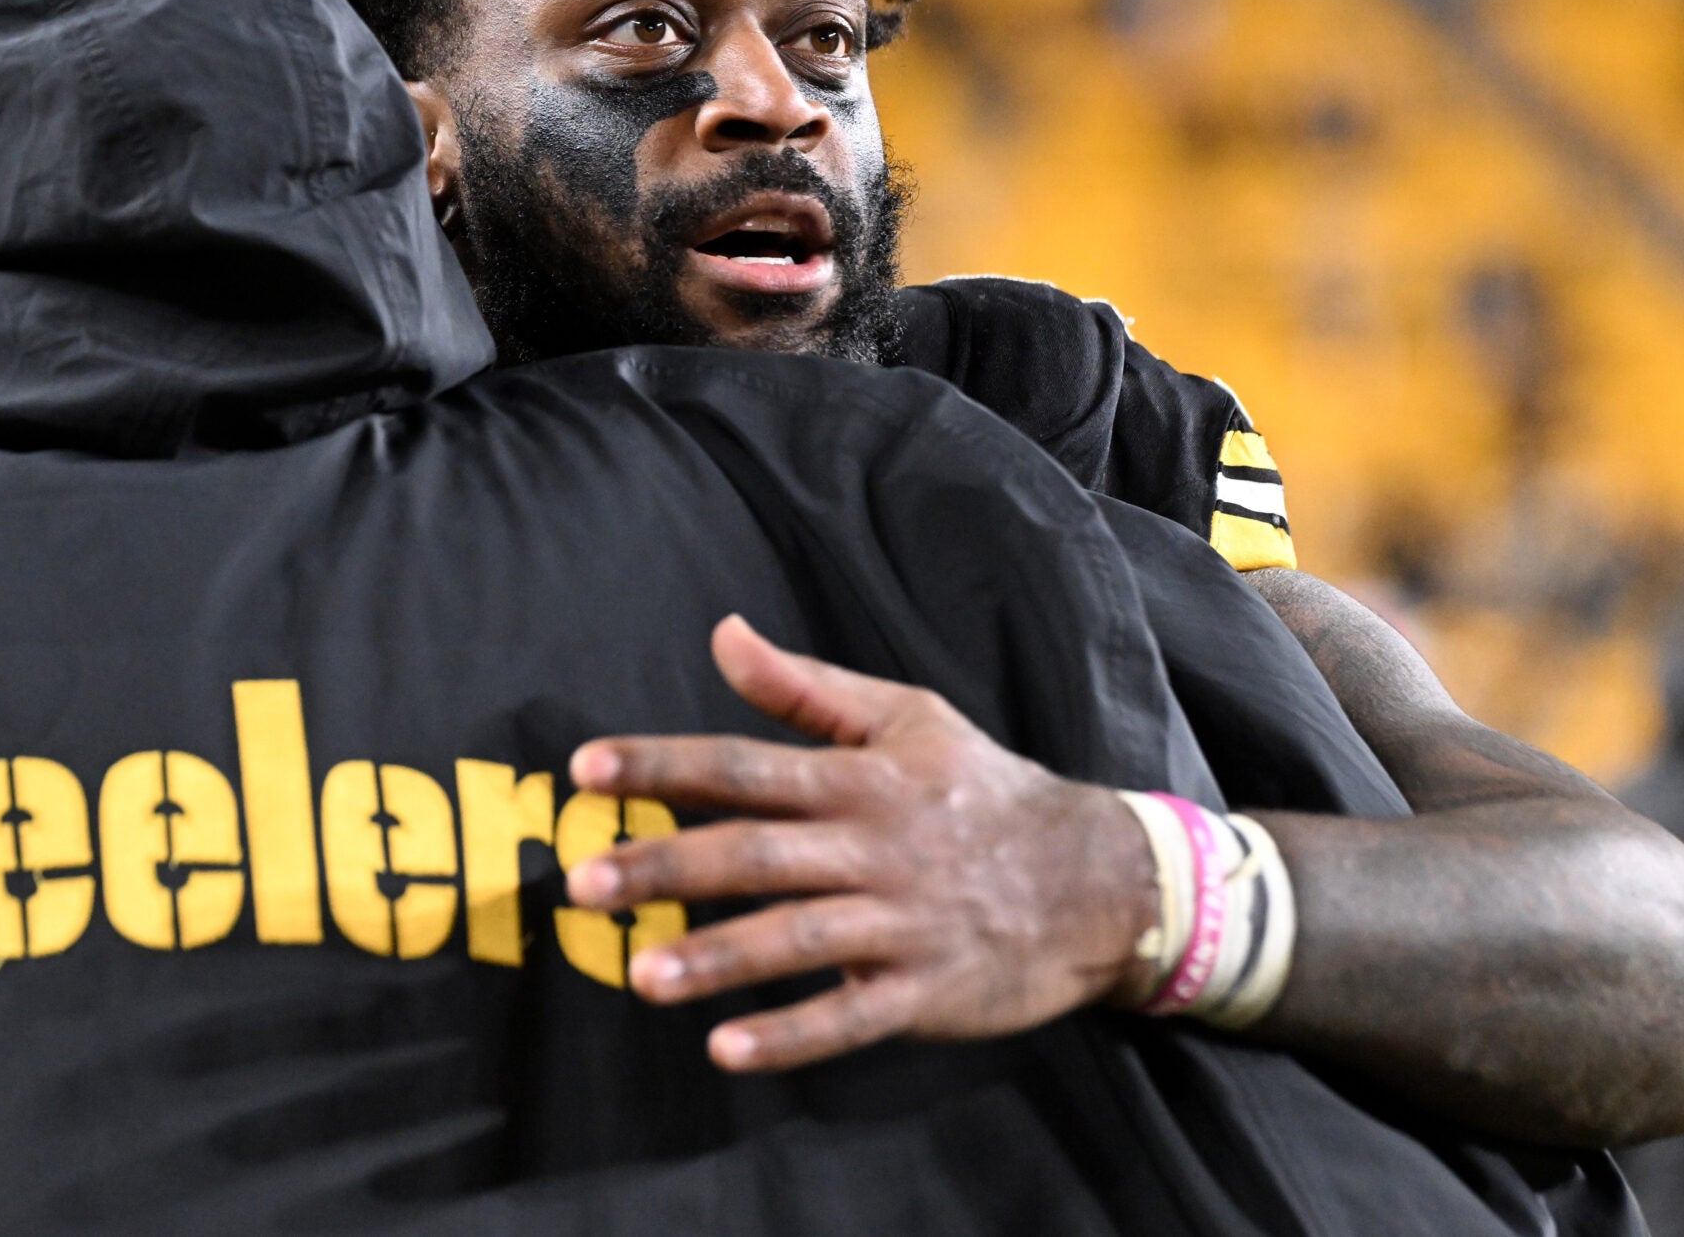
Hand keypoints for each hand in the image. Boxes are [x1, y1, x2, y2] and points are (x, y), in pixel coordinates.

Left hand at [566, 615, 1160, 1072]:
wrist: (1099, 878)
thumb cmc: (984, 792)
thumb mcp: (906, 717)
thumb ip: (805, 689)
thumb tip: (722, 635)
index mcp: (860, 777)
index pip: (744, 765)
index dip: (663, 766)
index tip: (586, 770)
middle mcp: (873, 846)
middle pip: (755, 854)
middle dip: (666, 866)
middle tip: (584, 884)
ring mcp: (901, 922)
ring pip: (794, 938)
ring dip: (716, 959)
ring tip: (640, 974)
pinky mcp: (927, 990)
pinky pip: (850, 1016)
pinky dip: (791, 1034)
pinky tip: (726, 1049)